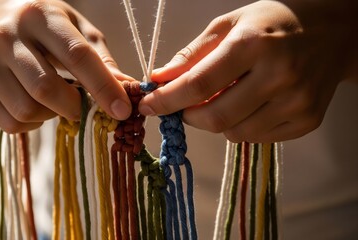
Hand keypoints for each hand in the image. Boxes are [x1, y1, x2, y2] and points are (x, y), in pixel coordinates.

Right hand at [0, 0, 131, 132]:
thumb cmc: (48, 28)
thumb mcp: (79, 31)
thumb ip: (102, 60)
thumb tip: (127, 89)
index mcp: (40, 16)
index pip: (77, 56)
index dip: (103, 87)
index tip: (122, 110)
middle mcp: (7, 36)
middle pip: (45, 88)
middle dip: (75, 107)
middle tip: (84, 108)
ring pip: (25, 110)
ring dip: (51, 116)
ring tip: (56, 102)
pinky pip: (9, 122)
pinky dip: (31, 124)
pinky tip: (36, 108)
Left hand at [139, 0, 355, 141]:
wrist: (332, 31)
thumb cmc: (273, 24)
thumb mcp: (229, 25)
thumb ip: (192, 54)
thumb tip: (159, 78)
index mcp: (253, 45)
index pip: (198, 85)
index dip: (167, 100)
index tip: (148, 106)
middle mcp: (279, 76)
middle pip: (215, 117)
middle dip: (188, 116)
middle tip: (184, 106)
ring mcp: (297, 102)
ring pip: (235, 133)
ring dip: (216, 122)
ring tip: (223, 98)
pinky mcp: (308, 120)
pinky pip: (257, 138)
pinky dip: (241, 127)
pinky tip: (247, 105)